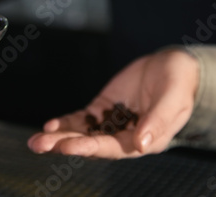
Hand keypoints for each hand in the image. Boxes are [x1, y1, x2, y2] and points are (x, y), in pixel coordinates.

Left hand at [28, 49, 198, 158]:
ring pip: (83, 134)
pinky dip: (67, 122)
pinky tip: (50, 125)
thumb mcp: (173, 100)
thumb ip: (157, 122)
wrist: (175, 68)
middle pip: (91, 144)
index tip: (67, 145)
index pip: (112, 148)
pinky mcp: (104, 109)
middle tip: (40, 144)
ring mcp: (112, 123)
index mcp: (144, 140)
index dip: (89, 147)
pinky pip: (82, 119)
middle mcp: (125, 136)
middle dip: (65, 144)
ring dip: (60, 137)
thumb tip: (141, 144)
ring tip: (36, 141)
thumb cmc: (179, 85)